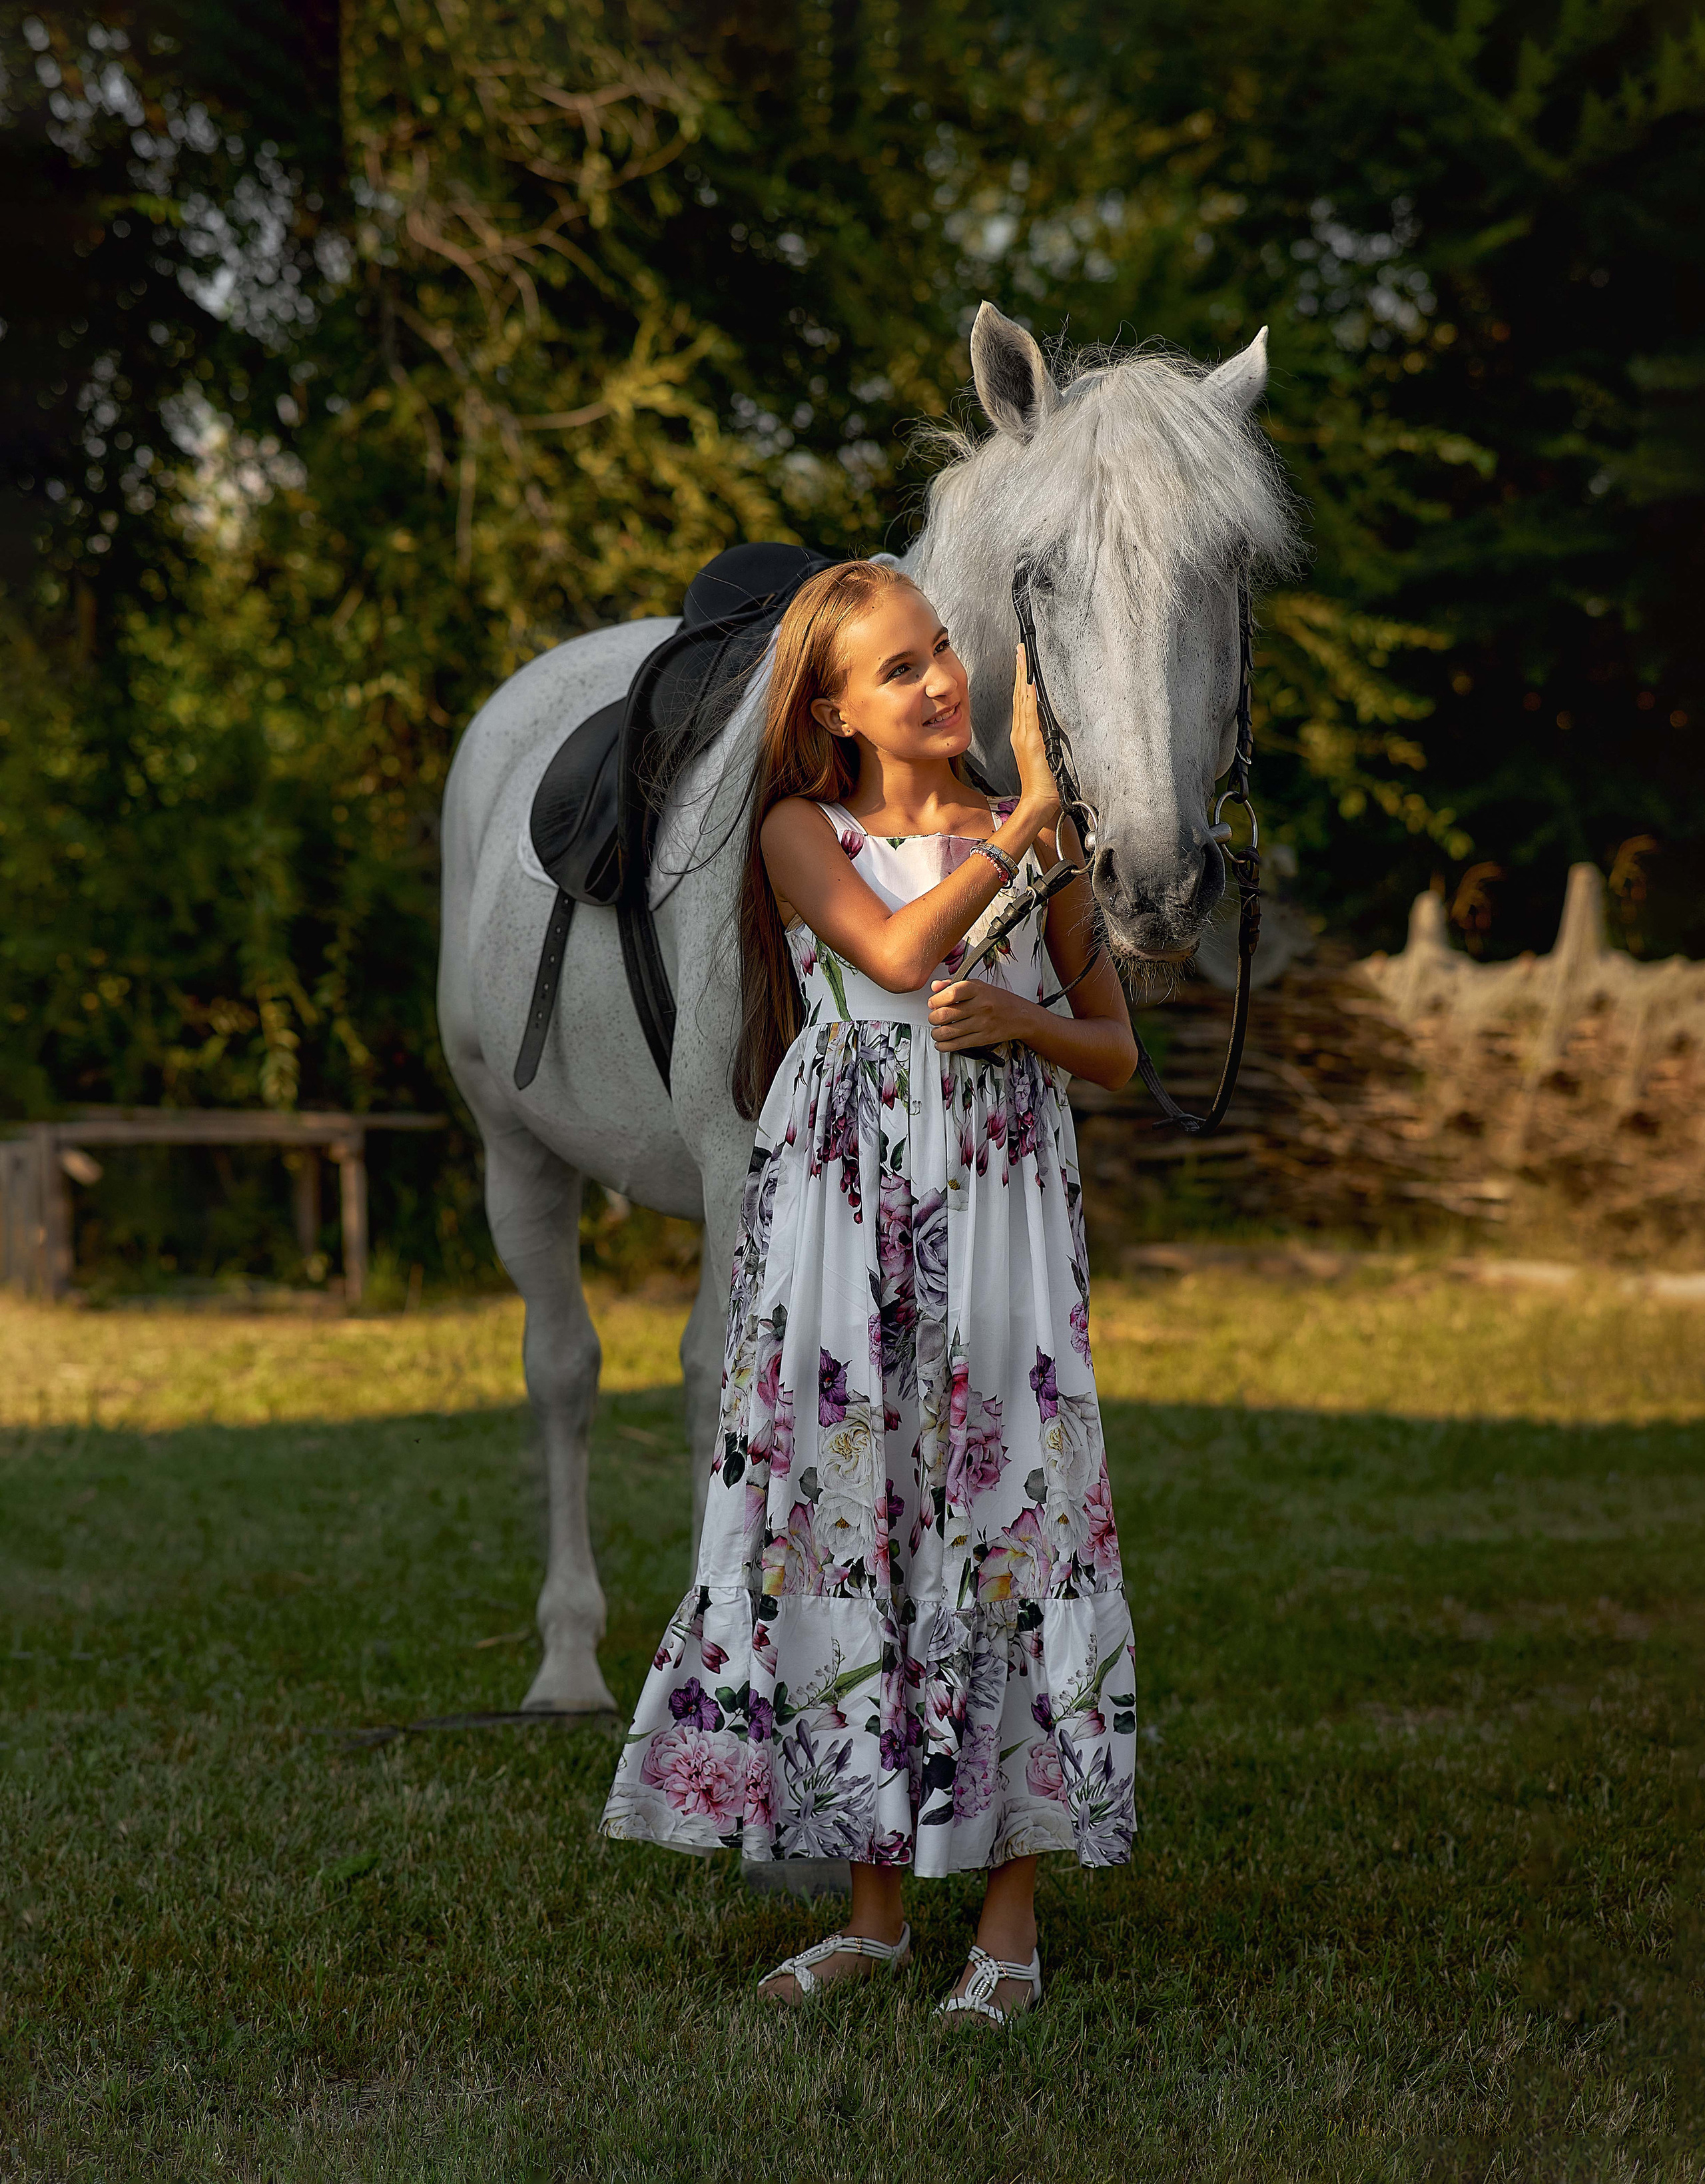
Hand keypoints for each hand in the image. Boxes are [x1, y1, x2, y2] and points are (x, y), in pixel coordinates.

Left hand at [928, 976, 1027, 1052]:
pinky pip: (958, 1045)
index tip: (933, 1003)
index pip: (951, 993)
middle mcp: (980, 1006)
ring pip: (949, 1032)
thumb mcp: (979, 986)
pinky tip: (942, 1043)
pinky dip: (944, 1046)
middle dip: (933, 1018)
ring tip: (937, 1031)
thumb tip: (935, 987)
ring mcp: (982, 1024)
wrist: (1021, 1016)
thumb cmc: (998, 1000)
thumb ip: (955, 985)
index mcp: (978, 990)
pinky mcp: (983, 1039)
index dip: (936, 999)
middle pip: (946, 1014)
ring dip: (937, 1033)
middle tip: (933, 1018)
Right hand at [1009, 644, 1060, 827]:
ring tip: (1022, 657)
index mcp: (1022, 735)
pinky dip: (1028, 699)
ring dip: (1021, 677)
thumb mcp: (1044, 757)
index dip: (1019, 680)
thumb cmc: (1042, 784)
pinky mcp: (1031, 743)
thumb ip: (1042, 742)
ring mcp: (1024, 737)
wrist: (1039, 801)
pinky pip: (1029, 716)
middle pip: (1018, 695)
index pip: (1021, 701)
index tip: (1021, 662)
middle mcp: (1020, 733)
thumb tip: (1045, 730)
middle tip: (1019, 649)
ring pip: (1022, 700)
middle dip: (1018, 670)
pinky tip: (1028, 684)